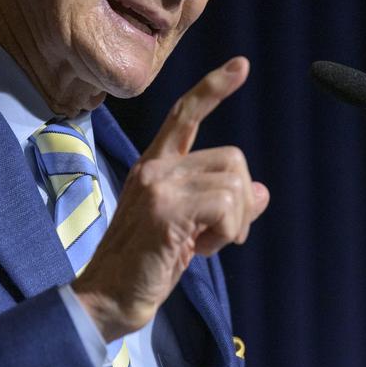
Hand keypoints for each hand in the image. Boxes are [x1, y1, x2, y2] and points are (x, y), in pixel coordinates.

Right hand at [72, 56, 269, 340]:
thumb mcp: (187, 231)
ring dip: (234, 225)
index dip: (214, 88)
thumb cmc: (144, 269)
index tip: (242, 65)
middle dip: (238, 204)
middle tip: (215, 237)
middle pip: (232, 159)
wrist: (105, 301)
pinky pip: (227, 206)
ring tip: (203, 246)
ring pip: (234, 184)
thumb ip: (220, 207)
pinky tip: (200, 251)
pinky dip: (228, 233)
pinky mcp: (166, 210)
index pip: (185, 114)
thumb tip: (260, 192)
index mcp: (154, 167)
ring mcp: (158, 186)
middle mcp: (154, 168)